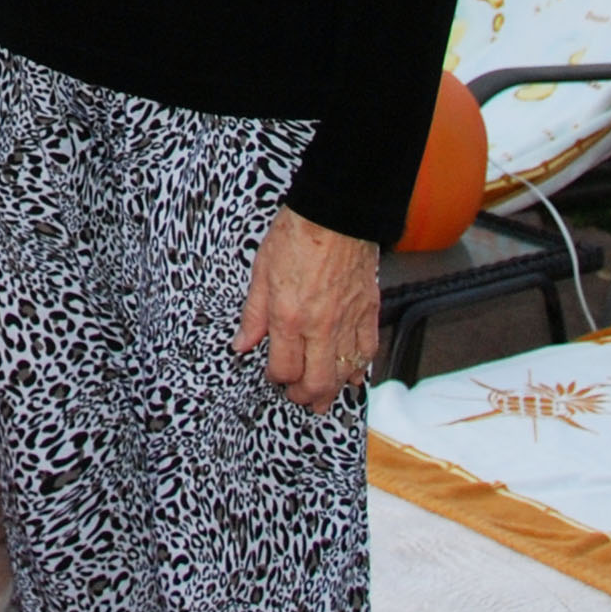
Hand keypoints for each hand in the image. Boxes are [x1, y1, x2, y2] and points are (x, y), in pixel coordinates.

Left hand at [236, 205, 378, 413]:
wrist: (335, 214)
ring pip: (343, 373)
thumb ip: (253, 314)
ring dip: (333, 391)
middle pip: (316, 382)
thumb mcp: (261, 272)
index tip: (274, 376)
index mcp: (288, 317)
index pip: (283, 369)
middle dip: (304, 397)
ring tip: (324, 397)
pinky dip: (360, 368)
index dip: (276, 379)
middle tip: (299, 398)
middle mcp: (319, 326)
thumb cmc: (297, 235)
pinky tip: (353, 375)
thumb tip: (242, 343)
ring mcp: (347, 321)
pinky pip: (367, 351)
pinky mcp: (368, 311)